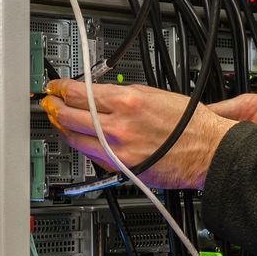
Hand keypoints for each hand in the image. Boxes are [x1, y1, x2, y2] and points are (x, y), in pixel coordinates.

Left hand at [41, 79, 236, 190]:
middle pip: (69, 115)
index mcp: (127, 101)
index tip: (55, 86)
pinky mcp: (121, 169)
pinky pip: (92, 157)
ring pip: (75, 139)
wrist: (208, 151)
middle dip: (53, 108)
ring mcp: (118, 150)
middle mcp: (118, 126)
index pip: (79, 92)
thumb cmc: (190, 124)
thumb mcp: (155, 94)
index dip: (60, 88)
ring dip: (62, 129)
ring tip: (59, 122)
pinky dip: (82, 146)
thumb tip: (100, 93)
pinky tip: (80, 140)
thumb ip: (124, 93)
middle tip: (48, 103)